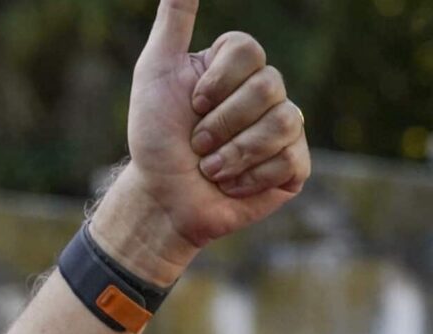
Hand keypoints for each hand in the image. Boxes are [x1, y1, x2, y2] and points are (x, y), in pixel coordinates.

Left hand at [91, 0, 310, 284]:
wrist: (161, 198)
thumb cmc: (154, 137)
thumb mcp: (155, 72)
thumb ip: (174, 21)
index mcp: (236, 67)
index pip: (249, 50)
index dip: (217, 82)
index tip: (191, 104)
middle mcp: (265, 92)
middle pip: (268, 86)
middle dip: (220, 123)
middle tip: (196, 143)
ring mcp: (283, 128)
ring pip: (283, 122)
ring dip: (233, 153)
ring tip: (208, 168)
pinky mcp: (293, 166)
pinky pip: (289, 160)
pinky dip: (248, 177)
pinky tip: (229, 184)